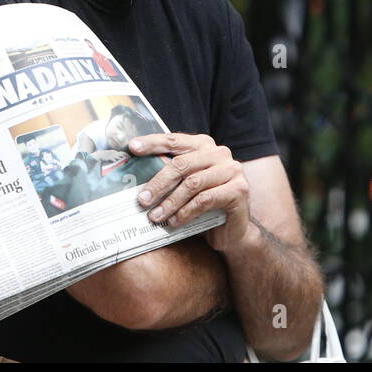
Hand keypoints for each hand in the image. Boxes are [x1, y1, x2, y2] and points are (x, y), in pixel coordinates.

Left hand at [127, 133, 250, 251]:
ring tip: (155, 216)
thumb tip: (136, 179)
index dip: (153, 143)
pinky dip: (187, 212)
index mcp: (204, 145)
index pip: (174, 140)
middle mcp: (219, 153)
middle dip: (159, 183)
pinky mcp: (239, 190)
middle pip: (182, 164)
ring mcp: (232, 170)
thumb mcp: (184, 186)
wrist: (232, 231)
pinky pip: (206, 199)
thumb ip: (170, 176)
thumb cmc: (203, 206)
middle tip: (142, 200)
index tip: (132, 147)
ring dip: (170, 202)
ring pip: (193, 183)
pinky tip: (175, 222)